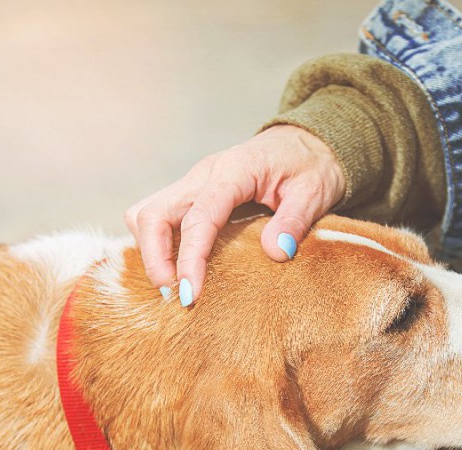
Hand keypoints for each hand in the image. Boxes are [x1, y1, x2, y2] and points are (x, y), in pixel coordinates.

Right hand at [125, 125, 344, 305]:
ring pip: (146, 213)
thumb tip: (276, 252)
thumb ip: (295, 220)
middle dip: (154, 258)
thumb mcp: (315, 191)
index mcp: (234, 171)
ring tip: (171, 285)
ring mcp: (193, 183)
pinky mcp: (191, 194)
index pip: (198, 218)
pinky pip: (157, 217)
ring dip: (150, 251)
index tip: (191, 293)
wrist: (305, 142)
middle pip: (153, 213)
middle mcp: (204, 174)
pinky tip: (173, 268)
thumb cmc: (310, 166)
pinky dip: (156, 244)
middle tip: (172, 295)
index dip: (189, 258)